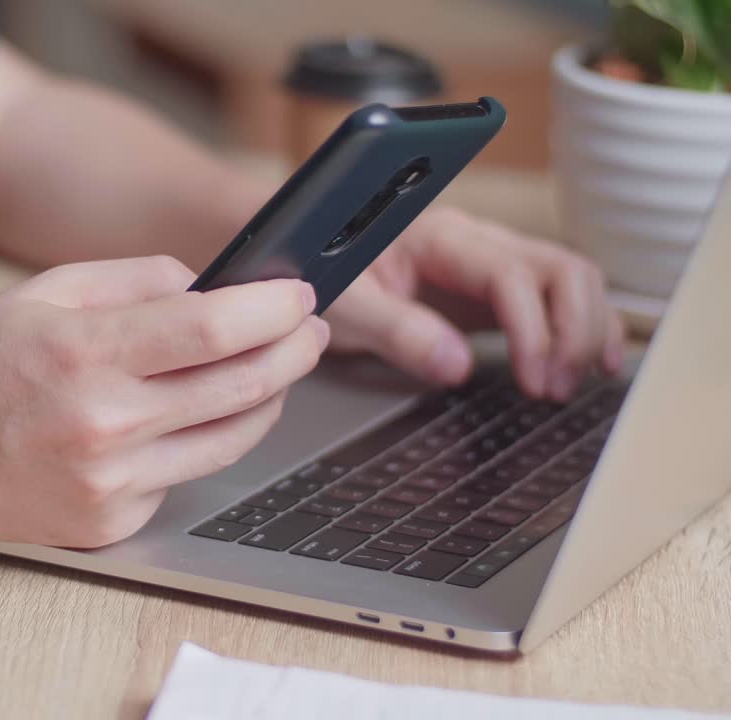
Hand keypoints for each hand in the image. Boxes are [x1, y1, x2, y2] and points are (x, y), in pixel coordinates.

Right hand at [0, 256, 328, 546]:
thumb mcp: (46, 290)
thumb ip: (136, 278)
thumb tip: (213, 286)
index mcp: (84, 351)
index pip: (213, 330)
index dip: (272, 310)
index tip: (301, 296)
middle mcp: (103, 423)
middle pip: (240, 387)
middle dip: (293, 353)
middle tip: (310, 331)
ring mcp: (108, 484)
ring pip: (229, 440)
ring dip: (266, 399)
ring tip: (271, 370)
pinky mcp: (109, 525)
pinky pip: (182, 476)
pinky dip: (196, 441)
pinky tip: (178, 419)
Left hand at [326, 205, 625, 400]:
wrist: (301, 253)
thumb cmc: (316, 268)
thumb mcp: (345, 304)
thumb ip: (396, 331)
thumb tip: (455, 365)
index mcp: (439, 238)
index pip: (512, 274)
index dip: (533, 328)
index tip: (533, 377)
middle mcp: (475, 242)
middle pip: (560, 269)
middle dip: (571, 330)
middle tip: (553, 387)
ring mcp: (487, 262)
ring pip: (569, 277)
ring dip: (585, 328)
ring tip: (571, 382)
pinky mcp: (489, 288)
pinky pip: (555, 295)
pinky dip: (582, 324)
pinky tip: (591, 360)